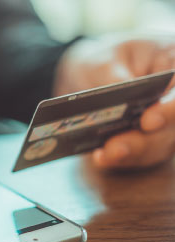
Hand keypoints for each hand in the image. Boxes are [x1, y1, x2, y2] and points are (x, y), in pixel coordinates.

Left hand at [54, 34, 174, 168]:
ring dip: (132, 153)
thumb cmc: (105, 63)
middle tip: (116, 147)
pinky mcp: (152, 143)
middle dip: (145, 140)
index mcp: (173, 63)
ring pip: (160, 145)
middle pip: (173, 126)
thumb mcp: (104, 61)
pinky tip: (101, 158)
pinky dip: (122, 159)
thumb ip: (113, 75)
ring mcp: (168, 124)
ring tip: (104, 155)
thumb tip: (122, 89)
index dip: (170, 111)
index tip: (148, 121)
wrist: (94, 79)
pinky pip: (142, 156)